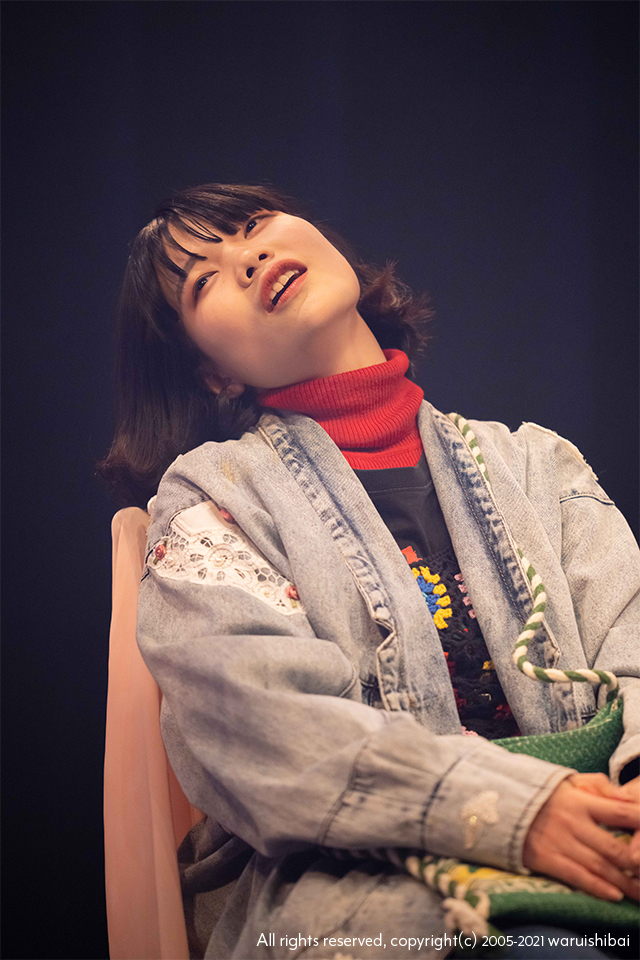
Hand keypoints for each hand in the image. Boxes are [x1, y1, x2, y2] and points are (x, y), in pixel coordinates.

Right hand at [523, 777, 639, 900]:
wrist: (496, 802)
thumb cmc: (538, 792)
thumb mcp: (566, 780)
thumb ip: (597, 784)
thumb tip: (623, 795)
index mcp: (580, 800)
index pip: (621, 813)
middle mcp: (573, 822)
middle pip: (615, 848)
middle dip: (638, 863)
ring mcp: (559, 842)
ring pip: (601, 867)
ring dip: (625, 883)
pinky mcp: (546, 859)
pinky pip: (578, 877)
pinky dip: (598, 888)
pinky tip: (615, 895)